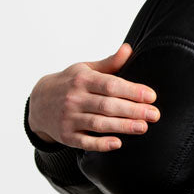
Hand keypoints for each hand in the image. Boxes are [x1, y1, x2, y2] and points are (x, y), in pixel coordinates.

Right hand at [28, 43, 159, 151]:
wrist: (38, 102)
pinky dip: (101, 144)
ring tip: (143, 127)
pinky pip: (85, 142)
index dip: (132, 91)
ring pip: (99, 124)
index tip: (151, 96)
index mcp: (82, 80)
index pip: (110, 85)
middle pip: (108, 105)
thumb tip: (129, 49)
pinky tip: (118, 143)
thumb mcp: (85, 69)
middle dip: (133, 110)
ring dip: (122, 126)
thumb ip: (110, 63)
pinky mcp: (66, 136)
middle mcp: (74, 98)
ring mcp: (69, 118)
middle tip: (154, 115)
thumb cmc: (69, 83)